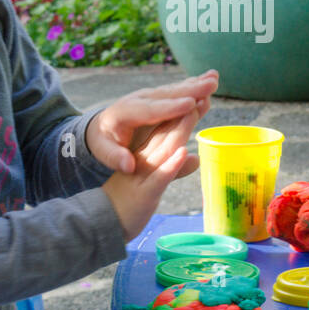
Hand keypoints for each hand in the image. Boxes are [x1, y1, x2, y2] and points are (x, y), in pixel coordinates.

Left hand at [86, 70, 218, 175]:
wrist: (100, 128)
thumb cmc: (104, 143)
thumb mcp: (103, 152)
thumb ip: (115, 158)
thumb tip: (128, 165)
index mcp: (126, 112)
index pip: (151, 110)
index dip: (171, 107)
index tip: (190, 104)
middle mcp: (140, 99)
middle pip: (167, 95)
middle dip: (189, 90)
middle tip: (211, 85)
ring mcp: (150, 96)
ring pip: (175, 90)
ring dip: (195, 84)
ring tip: (214, 78)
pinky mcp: (158, 97)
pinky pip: (178, 91)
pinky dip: (194, 85)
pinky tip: (209, 79)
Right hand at [102, 103, 201, 241]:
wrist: (104, 222)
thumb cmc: (130, 201)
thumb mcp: (154, 181)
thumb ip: (173, 168)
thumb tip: (194, 157)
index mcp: (145, 152)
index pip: (166, 127)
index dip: (185, 109)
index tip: (202, 92)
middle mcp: (144, 158)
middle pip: (166, 130)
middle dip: (186, 110)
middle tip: (205, 87)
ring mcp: (143, 174)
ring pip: (164, 147)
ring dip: (180, 128)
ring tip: (194, 108)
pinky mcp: (145, 192)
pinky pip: (160, 176)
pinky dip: (172, 164)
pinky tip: (183, 152)